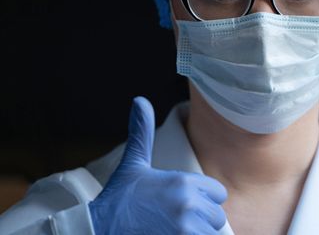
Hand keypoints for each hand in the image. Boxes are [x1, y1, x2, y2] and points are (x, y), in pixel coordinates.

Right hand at [88, 97, 227, 234]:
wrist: (96, 230)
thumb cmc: (117, 200)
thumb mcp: (133, 165)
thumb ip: (142, 134)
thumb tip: (139, 100)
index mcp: (183, 181)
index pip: (218, 193)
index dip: (204, 200)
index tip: (184, 205)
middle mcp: (188, 203)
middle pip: (217, 216)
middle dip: (202, 221)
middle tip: (175, 222)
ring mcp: (185, 229)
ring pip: (211, 233)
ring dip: (198, 234)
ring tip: (173, 230)